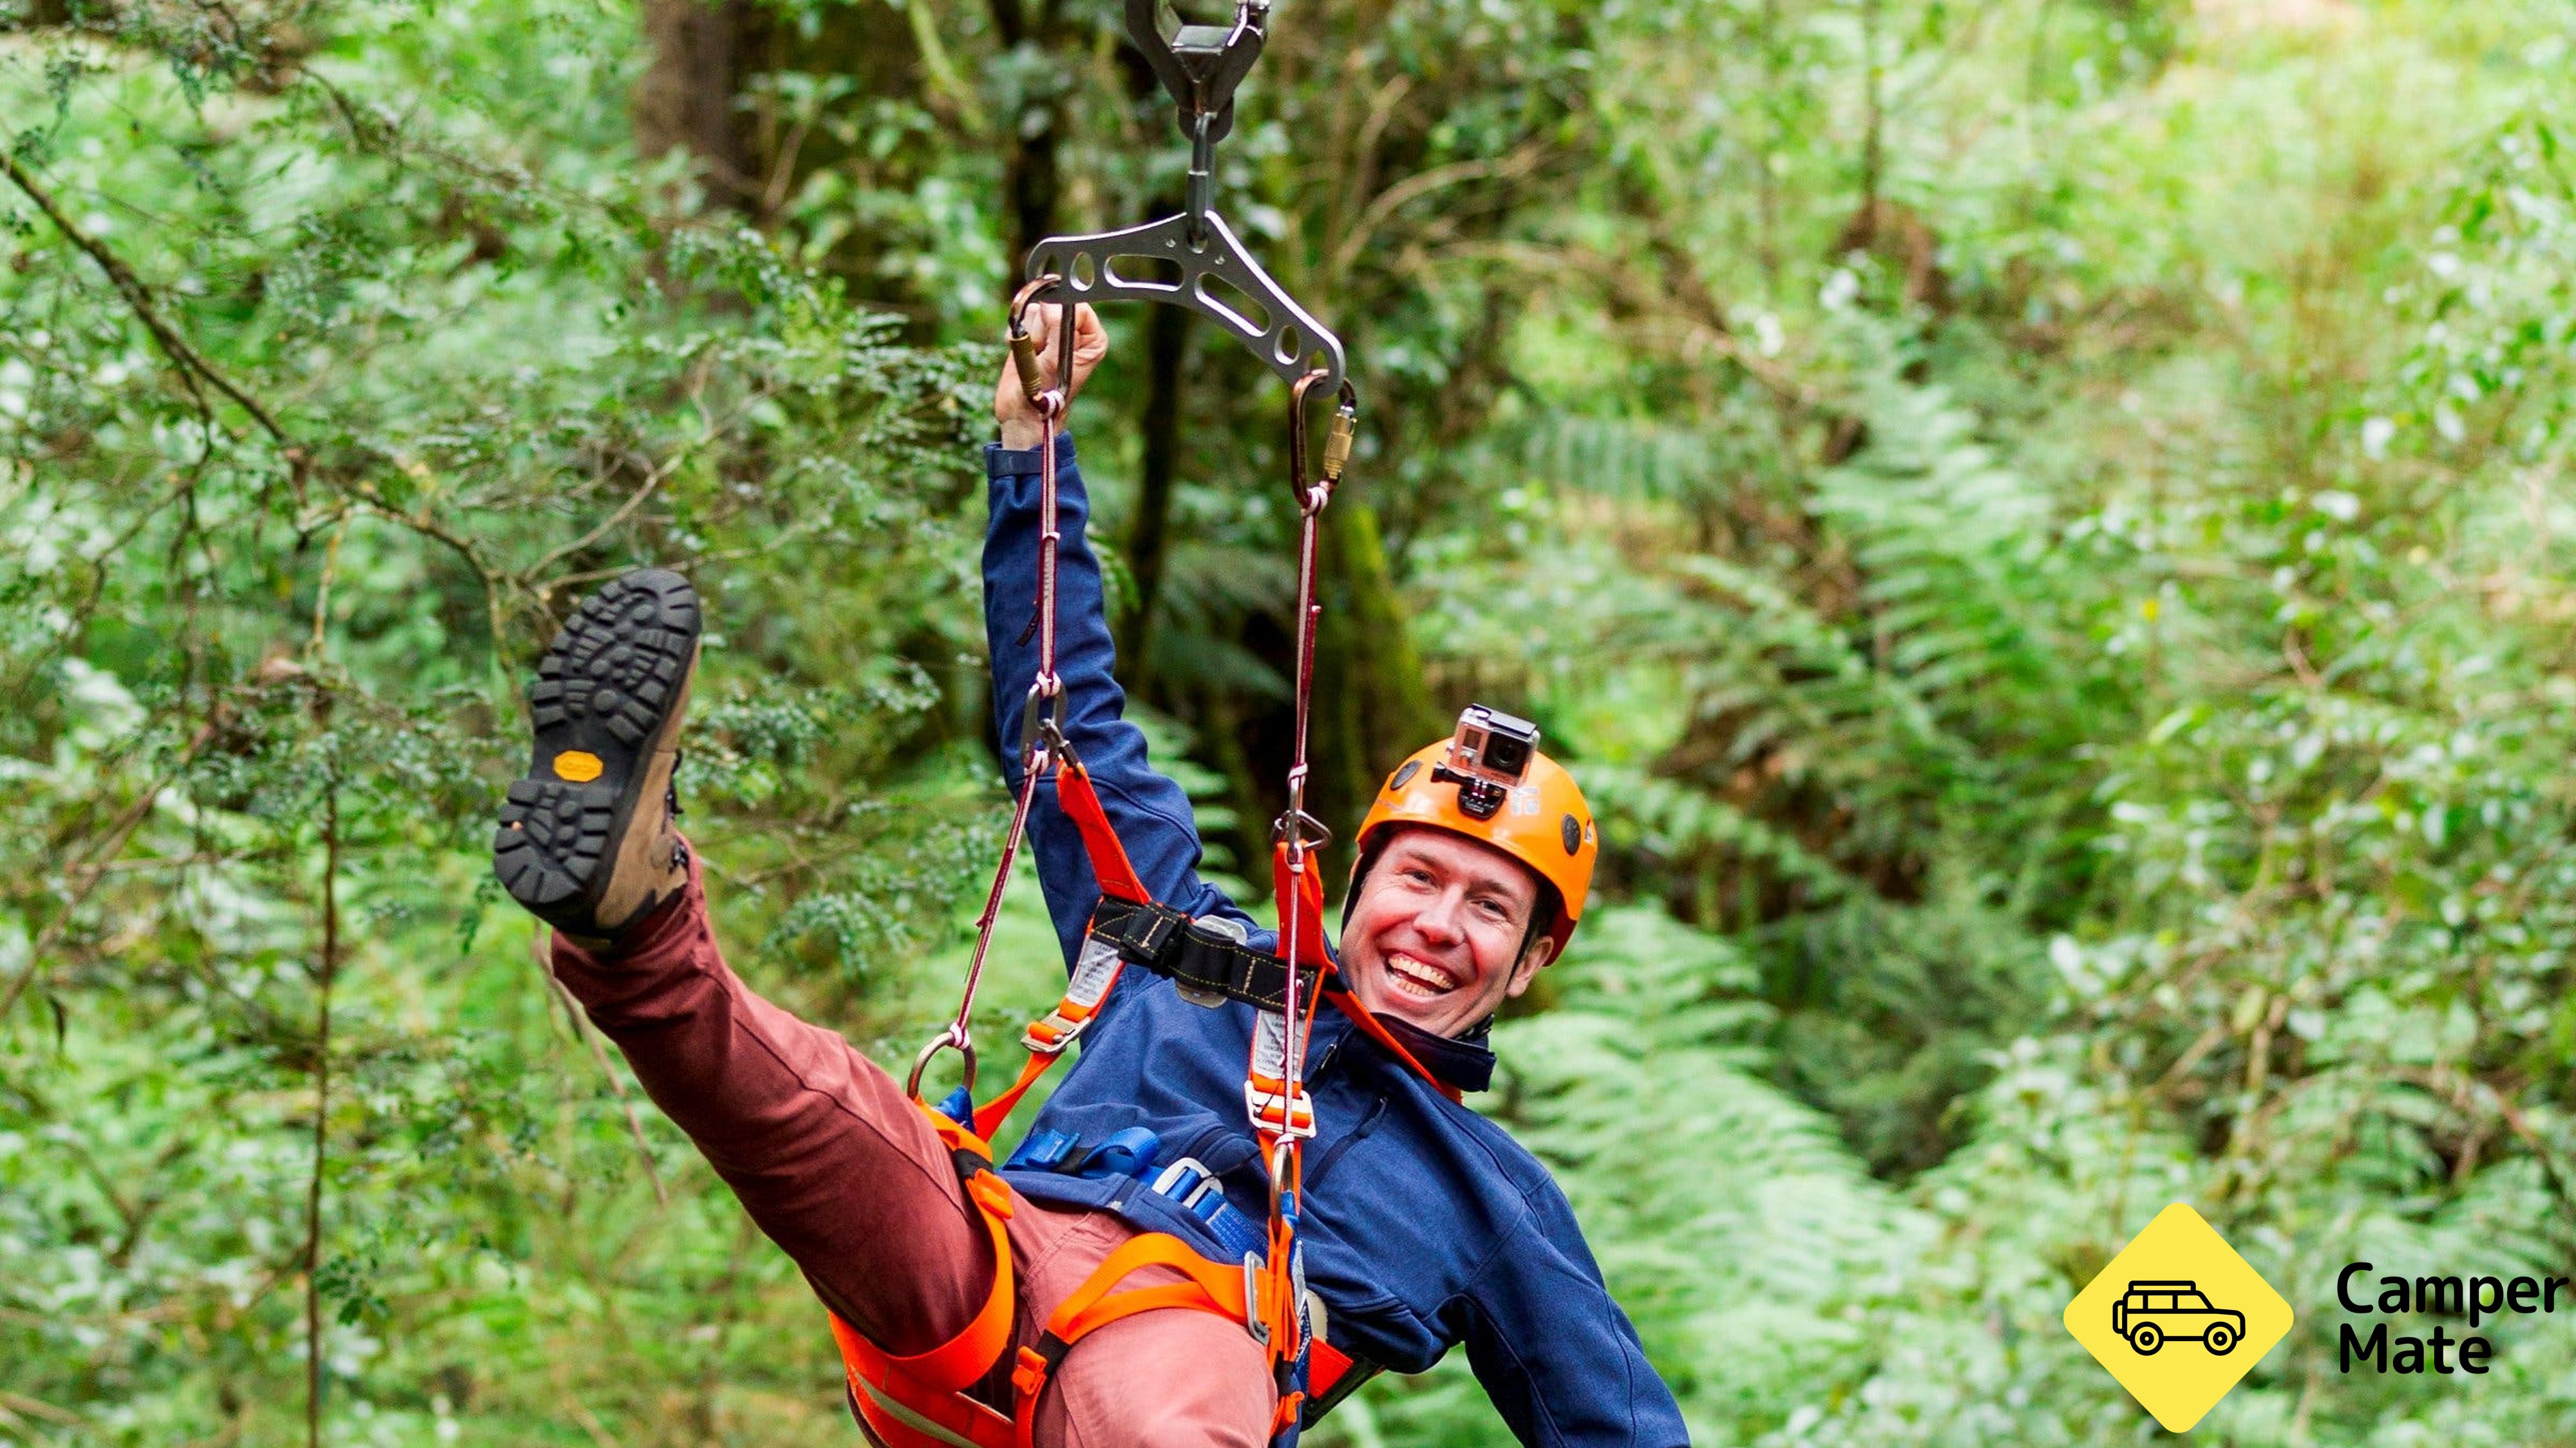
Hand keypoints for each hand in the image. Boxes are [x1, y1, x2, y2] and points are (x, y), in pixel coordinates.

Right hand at [995, 302, 1107, 449]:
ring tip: (1034, 357)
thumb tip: (1051, 303)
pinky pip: (1021, 317)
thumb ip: (1057, 329)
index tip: (1050, 340)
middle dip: (1042, 329)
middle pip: (1054, 305)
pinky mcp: (1034, 332)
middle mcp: (1076, 332)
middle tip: (1042, 354)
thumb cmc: (1045, 395)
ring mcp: (1053, 330)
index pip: (1077, 306)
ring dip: (1029, 334)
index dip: (1059, 317)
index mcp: (1092, 338)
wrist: (1022, 412)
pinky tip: (1022, 354)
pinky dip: (1016, 334)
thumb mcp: (1055, 362)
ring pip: (1035, 310)